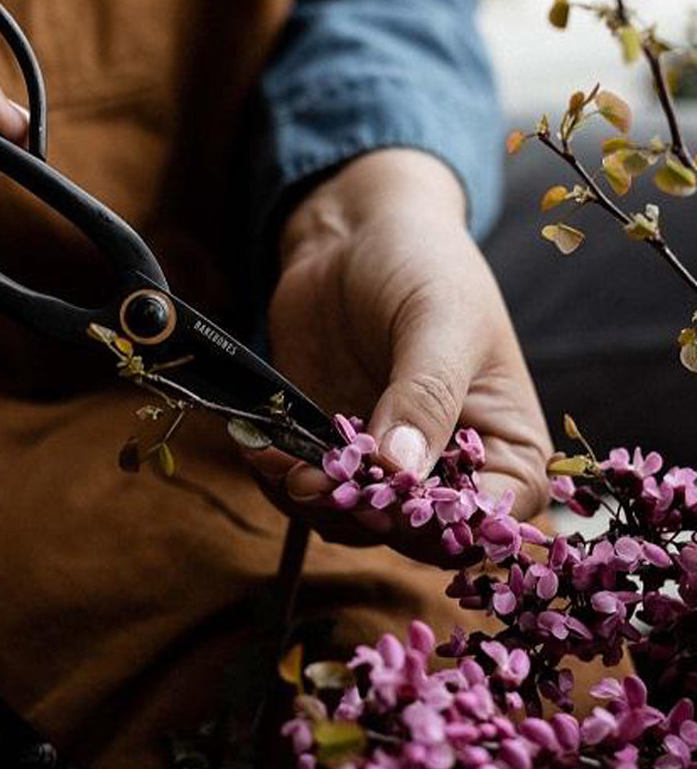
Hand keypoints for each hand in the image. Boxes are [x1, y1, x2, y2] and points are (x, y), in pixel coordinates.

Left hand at [247, 149, 551, 561]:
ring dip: (318, 505)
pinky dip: (281, 480)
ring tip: (290, 466)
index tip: (402, 503)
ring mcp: (382, 464)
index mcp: (503, 442)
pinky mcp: (327, 451)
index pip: (495, 517)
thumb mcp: (438, 320)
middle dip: (373, 519)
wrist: (352, 232)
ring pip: (354, 524)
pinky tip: (264, 447)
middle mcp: (446, 466)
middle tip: (329, 486)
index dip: (452, 526)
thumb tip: (400, 472)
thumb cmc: (422, 263)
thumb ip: (425, 396)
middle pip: (419, 536)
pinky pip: (304, 493)